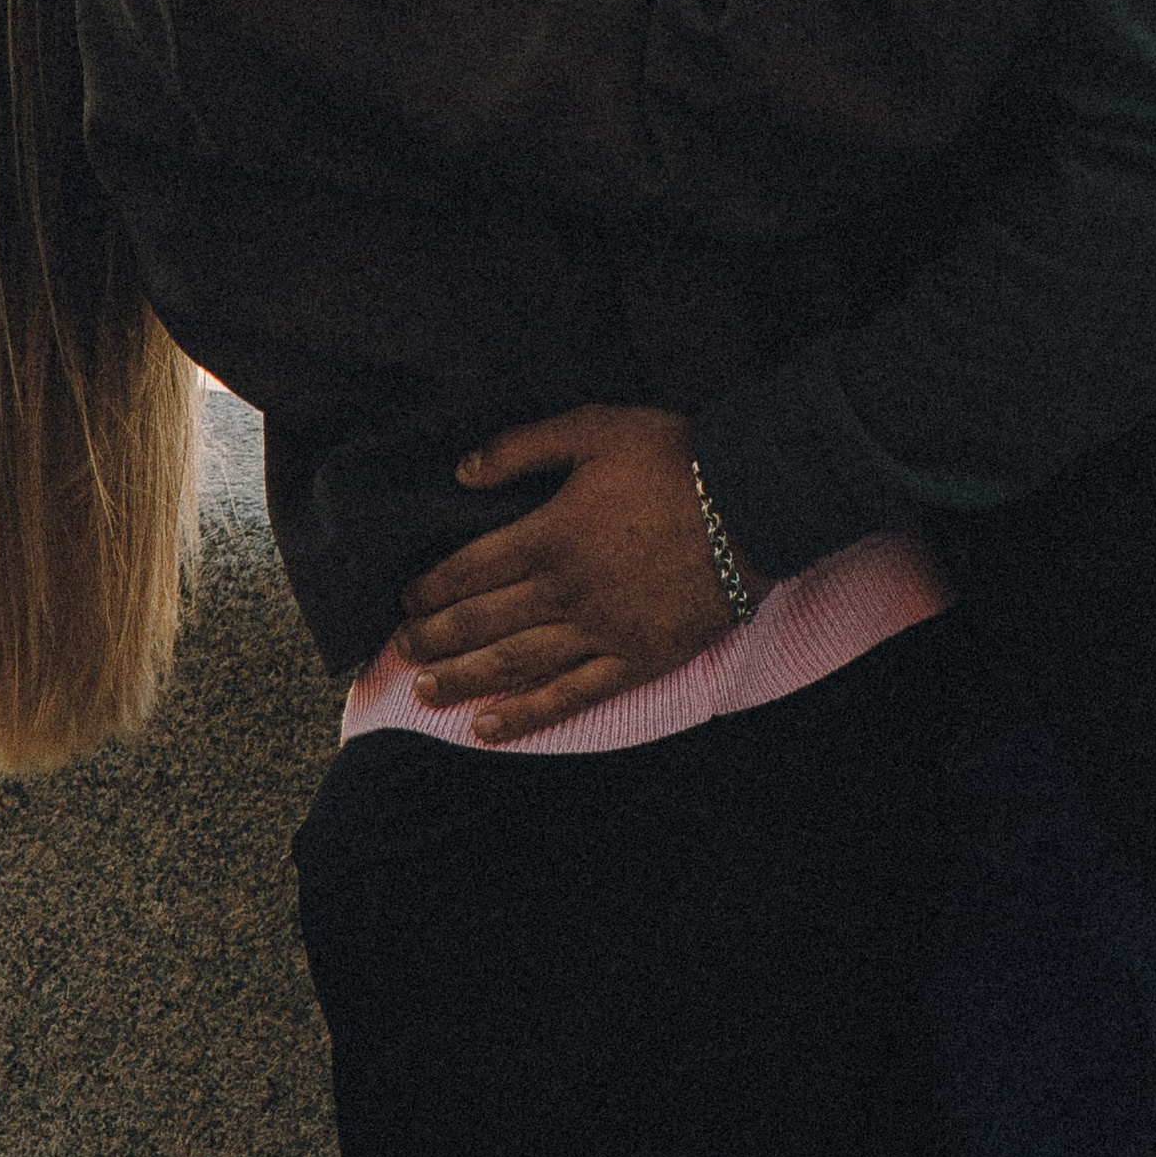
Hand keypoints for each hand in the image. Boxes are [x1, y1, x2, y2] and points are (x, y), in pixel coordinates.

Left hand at [395, 405, 758, 745]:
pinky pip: (570, 696)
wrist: (753, 502)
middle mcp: (564, 592)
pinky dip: (525, 716)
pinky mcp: (633, 661)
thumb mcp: (595, 428)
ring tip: (426, 691)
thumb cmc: (673, 458)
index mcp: (549, 535)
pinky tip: (489, 728)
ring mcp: (598, 633)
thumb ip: (523, 447)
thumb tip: (462, 472)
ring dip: (463, 680)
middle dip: (435, 639)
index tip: (405, 600)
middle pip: (481, 623)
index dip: (431, 589)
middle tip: (402, 649)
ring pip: (514, 665)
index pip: (469, 571)